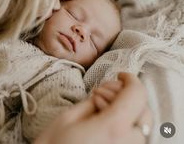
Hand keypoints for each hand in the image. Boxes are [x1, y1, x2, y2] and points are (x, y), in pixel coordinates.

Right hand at [34, 73, 152, 143]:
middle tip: (100, 92)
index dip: (131, 79)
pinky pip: (135, 140)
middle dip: (125, 95)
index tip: (121, 74)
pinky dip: (126, 126)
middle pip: (143, 110)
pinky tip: (106, 123)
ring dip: (126, 111)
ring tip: (100, 108)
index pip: (136, 95)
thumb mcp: (69, 118)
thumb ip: (94, 102)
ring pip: (142, 126)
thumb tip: (107, 94)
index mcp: (113, 129)